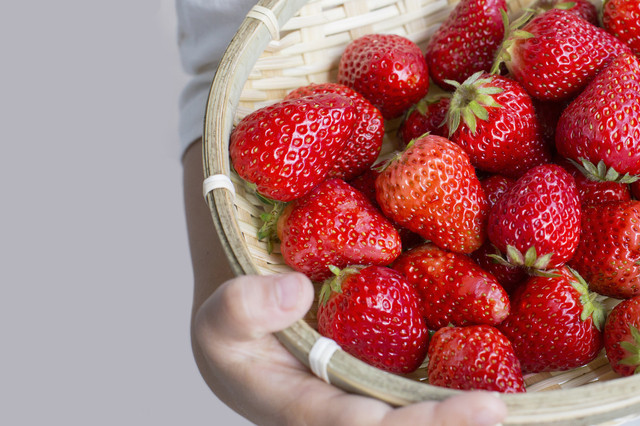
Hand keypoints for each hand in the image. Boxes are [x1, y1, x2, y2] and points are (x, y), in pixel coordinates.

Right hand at [193, 272, 507, 425]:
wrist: (246, 344)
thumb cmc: (236, 336)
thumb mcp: (220, 318)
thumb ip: (243, 305)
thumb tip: (298, 291)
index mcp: (303, 414)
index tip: (485, 408)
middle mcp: (341, 422)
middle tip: (505, 410)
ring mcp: (361, 410)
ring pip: (411, 424)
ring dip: (456, 423)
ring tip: (508, 409)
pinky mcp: (375, 392)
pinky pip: (413, 404)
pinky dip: (449, 402)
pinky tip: (489, 387)